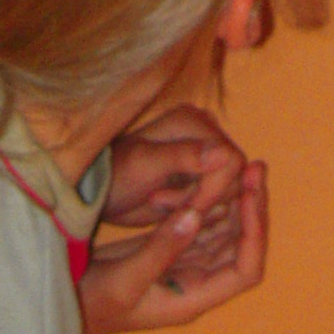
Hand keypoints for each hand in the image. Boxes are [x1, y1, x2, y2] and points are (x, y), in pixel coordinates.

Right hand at [79, 162, 266, 333]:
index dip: (255, 232)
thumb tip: (194, 214)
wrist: (73, 302)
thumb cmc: (96, 302)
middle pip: (241, 246)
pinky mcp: (173, 251)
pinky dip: (213, 203)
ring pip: (225, 233)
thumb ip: (160, 249)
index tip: (250, 194)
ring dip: (237, 202)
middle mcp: (198, 282)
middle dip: (252, 208)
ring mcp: (187, 266)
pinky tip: (213, 177)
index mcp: (194, 297)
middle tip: (255, 167)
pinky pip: (204, 226)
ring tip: (244, 166)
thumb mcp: (125, 278)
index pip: (245, 270)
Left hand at [105, 107, 245, 226]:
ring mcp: (204, 155)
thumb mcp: (145, 164)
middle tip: (163, 203)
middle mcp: (205, 133)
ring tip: (160, 203)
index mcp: (194, 121)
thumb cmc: (117, 173)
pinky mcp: (200, 177)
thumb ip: (184, 155)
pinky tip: (166, 208)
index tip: (186, 207)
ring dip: (196, 206)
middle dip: (203, 199)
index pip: (232, 159)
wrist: (100, 192)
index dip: (215, 190)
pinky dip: (194, 211)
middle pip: (234, 177)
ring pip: (227, 192)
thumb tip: (225, 153)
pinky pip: (216, 200)